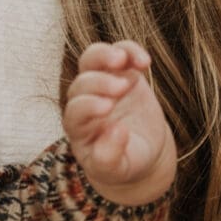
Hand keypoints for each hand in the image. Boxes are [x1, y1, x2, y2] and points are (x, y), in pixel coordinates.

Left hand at [64, 42, 175, 206]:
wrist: (142, 152)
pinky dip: (130, 50)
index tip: (108, 108)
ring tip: (122, 59)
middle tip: (121, 88)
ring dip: (105, 55)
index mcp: (78, 127)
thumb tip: (116, 131)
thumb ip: (109, 157)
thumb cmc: (125, 164)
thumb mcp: (116, 169)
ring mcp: (104, 82)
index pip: (75, 110)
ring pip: (92, 58)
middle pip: (82, 83)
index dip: (88, 106)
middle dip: (100, 82)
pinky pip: (121, 52)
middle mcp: (86, 100)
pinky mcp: (123, 72)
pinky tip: (145, 62)